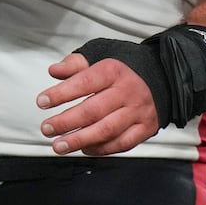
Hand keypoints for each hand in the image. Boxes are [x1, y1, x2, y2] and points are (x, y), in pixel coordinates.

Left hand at [34, 52, 160, 155]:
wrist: (164, 77)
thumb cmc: (125, 68)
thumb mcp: (101, 55)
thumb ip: (76, 64)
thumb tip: (54, 71)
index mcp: (113, 71)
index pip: (84, 82)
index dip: (61, 93)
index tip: (41, 101)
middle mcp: (127, 92)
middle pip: (93, 110)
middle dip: (66, 122)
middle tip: (46, 129)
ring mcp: (138, 112)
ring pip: (106, 130)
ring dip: (80, 140)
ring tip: (59, 146)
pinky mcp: (145, 128)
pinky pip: (122, 144)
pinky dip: (101, 149)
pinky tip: (84, 149)